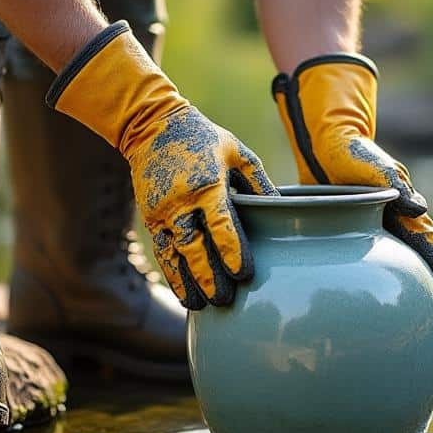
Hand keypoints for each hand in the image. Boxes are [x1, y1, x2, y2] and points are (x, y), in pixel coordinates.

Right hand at [49, 22, 277, 308]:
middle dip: (209, 276)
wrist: (151, 126)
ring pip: (174, 255)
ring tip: (202, 306)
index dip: (232, 250)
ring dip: (187, 283)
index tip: (243, 274)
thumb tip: (281, 209)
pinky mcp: (151, 218)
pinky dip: (172, 275)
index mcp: (207, 184)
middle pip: (195, 247)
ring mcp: (162, 212)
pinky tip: (185, 294)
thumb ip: (259, 181)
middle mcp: (181, 202)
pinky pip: (162, 252)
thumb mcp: (238, 152)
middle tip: (225, 300)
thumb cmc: (204, 139)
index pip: (221, 224)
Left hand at [272, 54, 432, 289]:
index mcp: (402, 204)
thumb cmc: (350, 152)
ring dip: (410, 271)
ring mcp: (375, 222)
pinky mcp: (353, 226)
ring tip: (420, 293)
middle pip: (418, 247)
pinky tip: (376, 284)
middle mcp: (393, 215)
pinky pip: (370, 251)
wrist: (324, 144)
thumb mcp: (372, 165)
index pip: (425, 237)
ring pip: (398, 251)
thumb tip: (419, 209)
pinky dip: (380, 267)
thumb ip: (394, 184)